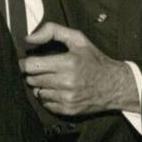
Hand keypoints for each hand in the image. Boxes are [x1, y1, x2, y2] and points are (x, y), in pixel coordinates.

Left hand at [21, 21, 139, 115]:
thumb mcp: (78, 39)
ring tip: (53, 80)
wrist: (115, 85)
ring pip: (38, 92)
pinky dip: (49, 97)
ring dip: (41, 86)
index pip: (31, 65)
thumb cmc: (95, 61)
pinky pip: (46, 104)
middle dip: (35, 74)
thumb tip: (29, 38)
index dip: (26, 63)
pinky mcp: (68, 109)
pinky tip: (59, 91)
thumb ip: (52, 31)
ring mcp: (67, 98)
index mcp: (68, 63)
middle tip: (45, 70)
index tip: (28, 62)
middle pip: (32, 79)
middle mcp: (67, 82)